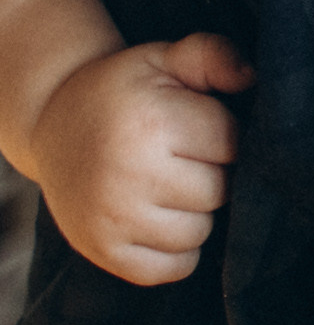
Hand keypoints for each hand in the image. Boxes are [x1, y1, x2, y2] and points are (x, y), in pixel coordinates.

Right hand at [28, 33, 254, 286]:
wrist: (53, 124)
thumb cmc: (122, 92)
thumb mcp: (163, 58)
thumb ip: (212, 56)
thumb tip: (251, 79)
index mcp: (151, 122)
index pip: (232, 143)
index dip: (223, 134)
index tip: (198, 127)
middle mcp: (129, 175)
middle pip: (218, 191)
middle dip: (212, 173)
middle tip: (182, 157)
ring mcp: (113, 219)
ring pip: (199, 232)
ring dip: (196, 212)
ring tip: (169, 185)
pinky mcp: (104, 252)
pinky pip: (174, 268)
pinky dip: (178, 250)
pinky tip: (161, 217)